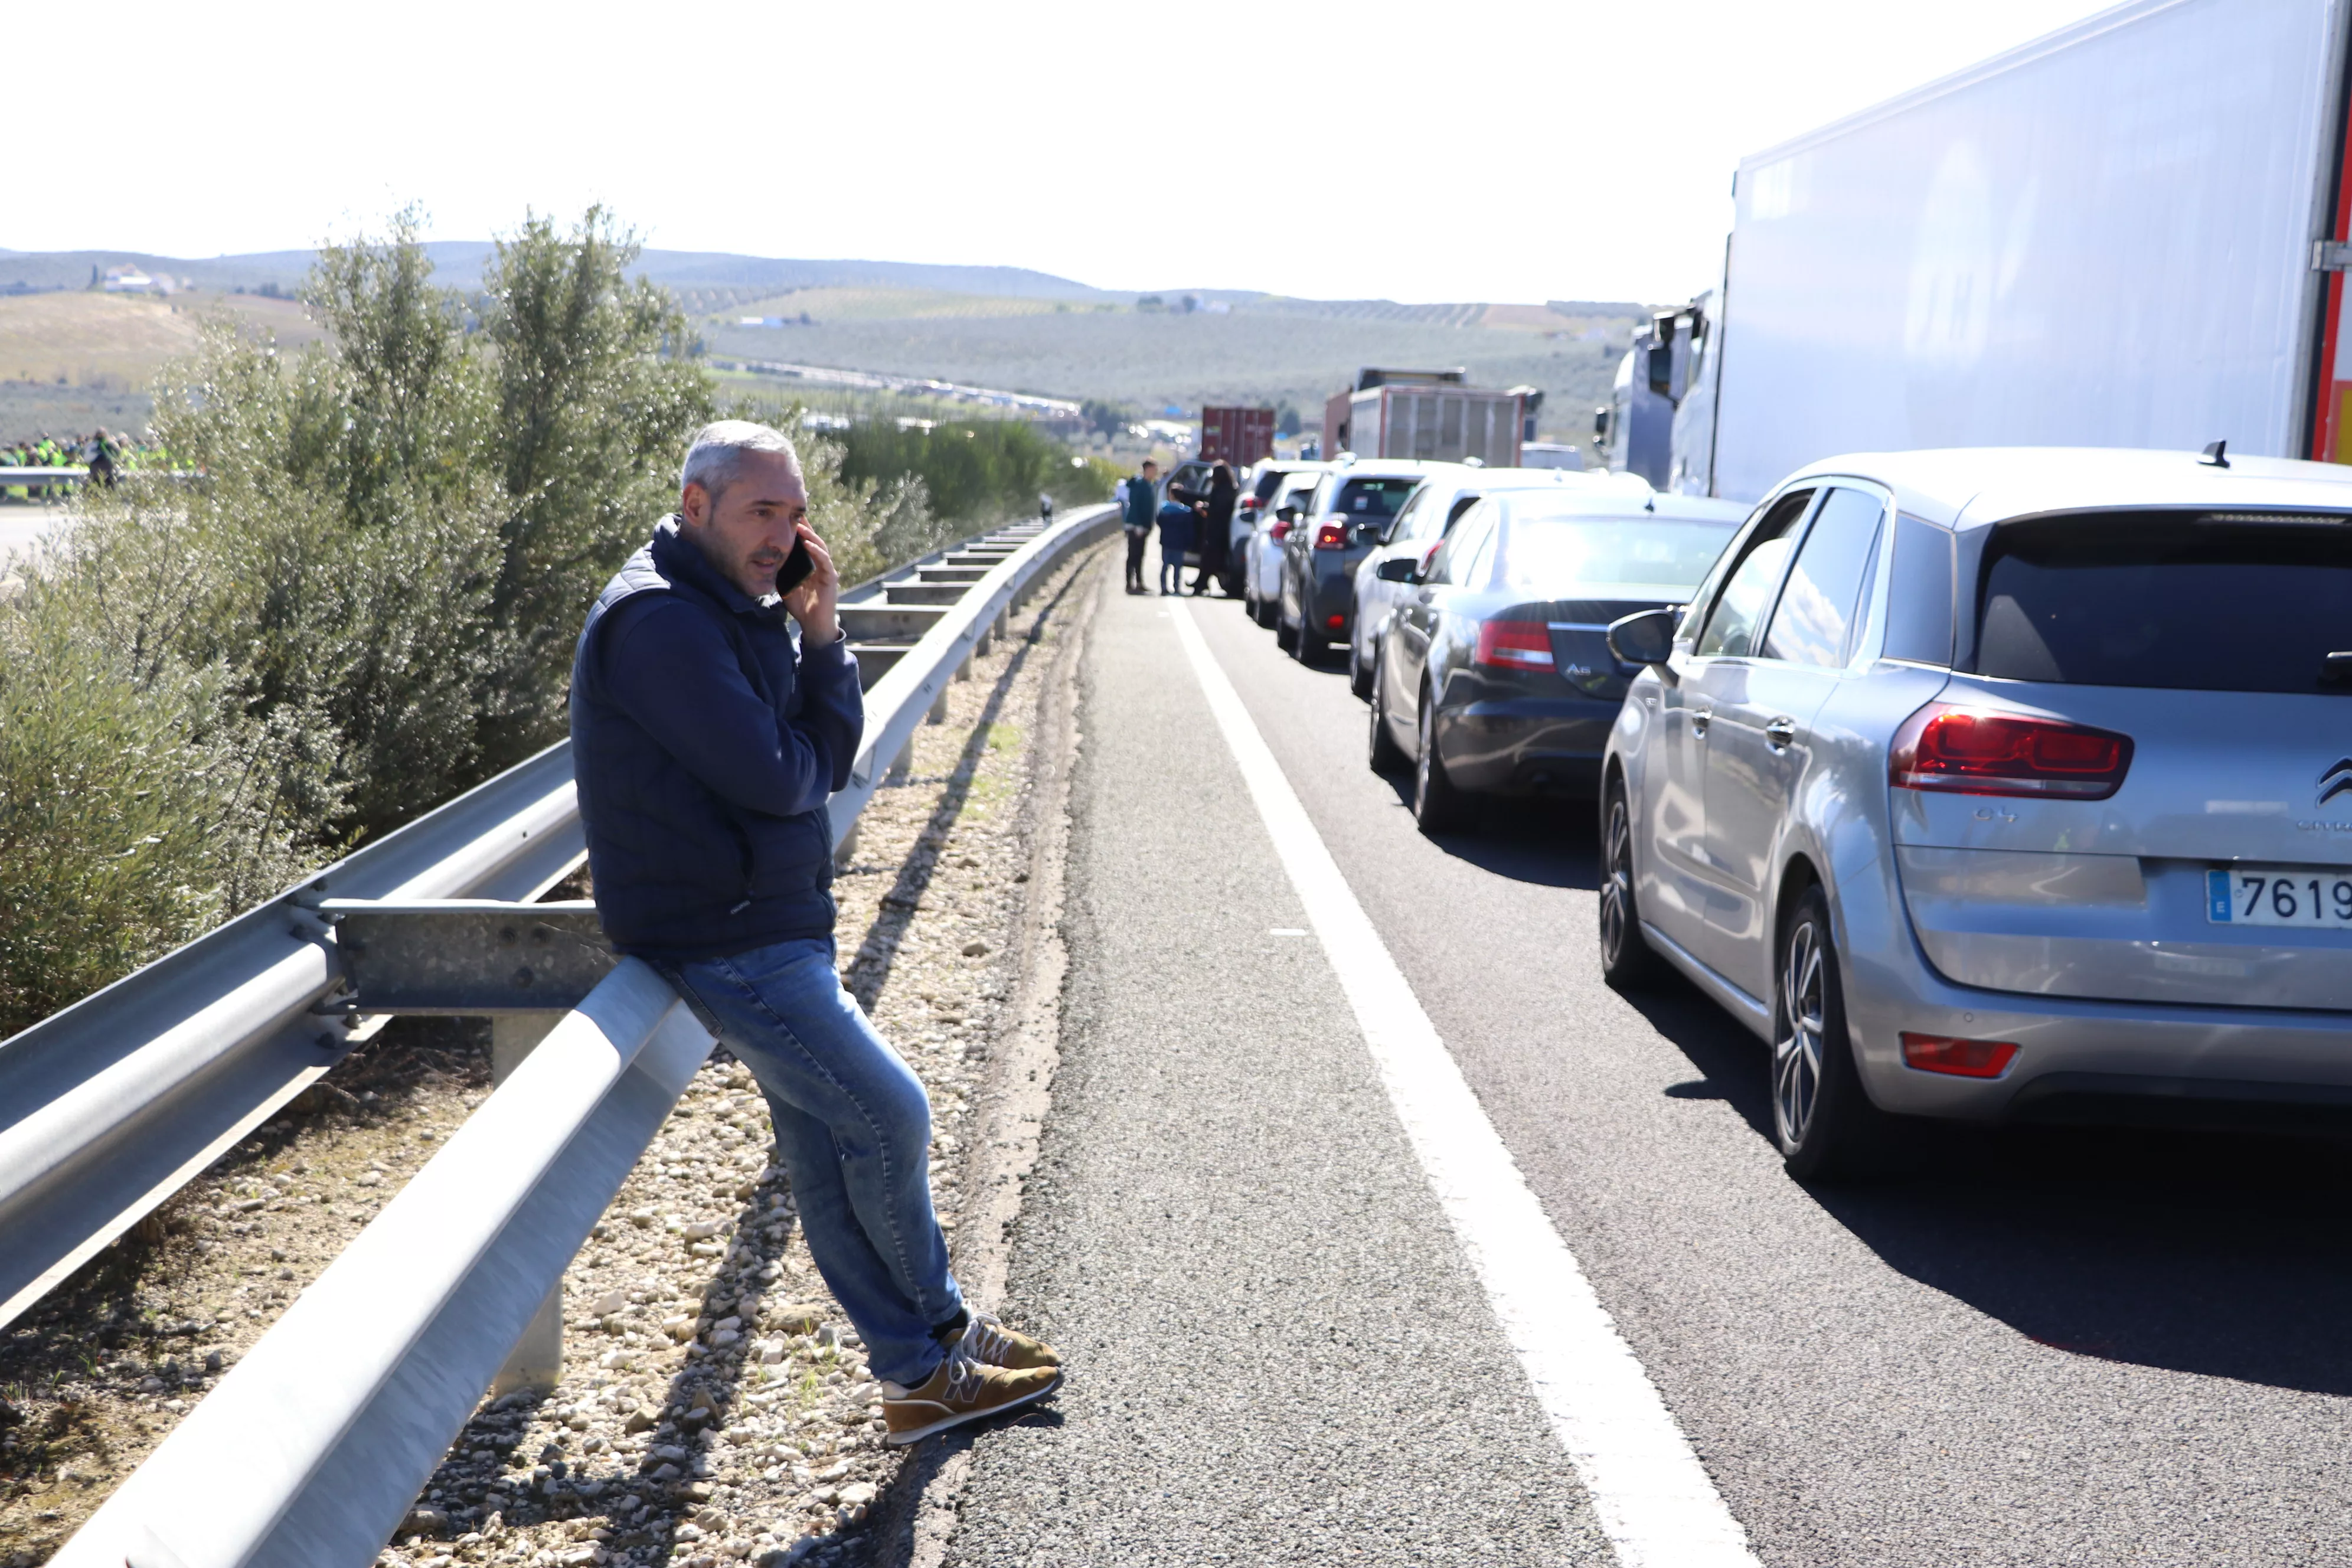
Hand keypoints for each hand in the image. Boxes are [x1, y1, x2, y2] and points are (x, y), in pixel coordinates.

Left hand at [781, 523, 840, 645]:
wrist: (813, 624)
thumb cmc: (801, 605)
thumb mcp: (785, 585)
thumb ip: (780, 572)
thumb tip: (764, 560)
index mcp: (809, 564)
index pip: (804, 543)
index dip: (797, 530)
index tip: (787, 517)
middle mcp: (819, 564)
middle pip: (813, 540)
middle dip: (805, 527)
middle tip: (794, 513)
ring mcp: (826, 570)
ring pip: (819, 547)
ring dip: (810, 536)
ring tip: (800, 526)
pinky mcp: (830, 578)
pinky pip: (824, 561)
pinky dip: (817, 552)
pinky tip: (809, 544)